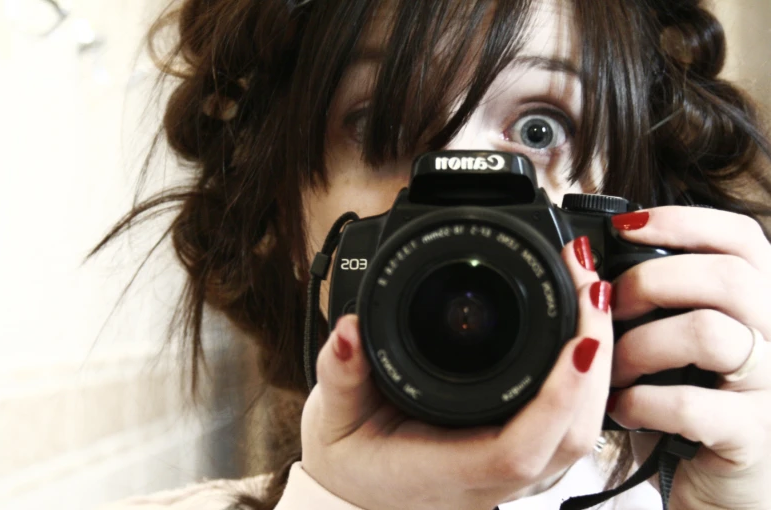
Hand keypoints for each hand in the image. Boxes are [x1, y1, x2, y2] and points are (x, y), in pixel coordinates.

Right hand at [299, 237, 613, 509]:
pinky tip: (583, 330)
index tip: (579, 338)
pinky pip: (571, 421)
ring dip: (598, 360)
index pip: (520, 448)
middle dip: (594, 355)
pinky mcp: (522, 455)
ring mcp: (515, 472)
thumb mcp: (333, 418)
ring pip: (582, 428)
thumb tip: (347, 331)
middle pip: (573, 433)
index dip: (559, 397)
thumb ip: (337, 374)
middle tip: (587, 283)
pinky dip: (586, 373)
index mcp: (449, 472)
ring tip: (589, 294)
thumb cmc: (351, 461)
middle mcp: (493, 478)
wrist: (358, 492)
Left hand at [606, 206, 770, 509]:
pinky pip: (693, 404)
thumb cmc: (698, 398)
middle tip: (610, 307)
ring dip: (639, 346)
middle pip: (727, 277)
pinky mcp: (754, 436)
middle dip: (649, 283)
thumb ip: (664, 297)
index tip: (622, 228)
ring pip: (709, 333)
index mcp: (761, 301)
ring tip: (612, 368)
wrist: (733, 483)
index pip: (741, 237)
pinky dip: (642, 402)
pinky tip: (623, 408)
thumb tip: (589, 257)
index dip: (681, 221)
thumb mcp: (683, 339)